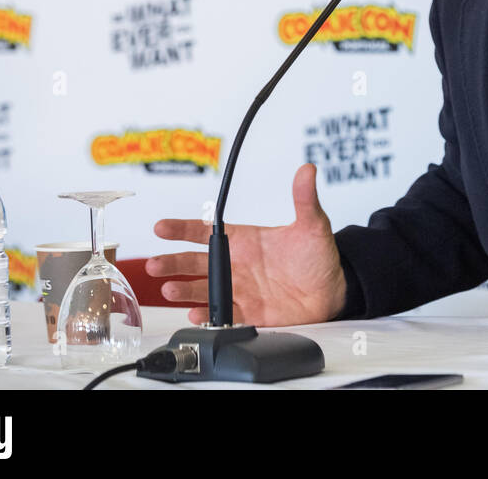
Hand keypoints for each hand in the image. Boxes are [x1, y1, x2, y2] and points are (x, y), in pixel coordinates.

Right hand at [149, 163, 346, 326]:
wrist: (333, 291)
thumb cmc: (317, 256)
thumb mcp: (313, 225)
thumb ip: (305, 199)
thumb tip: (307, 171)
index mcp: (246, 241)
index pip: (207, 231)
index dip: (182, 229)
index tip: (161, 227)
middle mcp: (237, 265)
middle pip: (196, 262)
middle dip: (172, 262)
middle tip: (154, 264)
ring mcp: (240, 290)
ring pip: (202, 289)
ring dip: (184, 289)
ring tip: (169, 288)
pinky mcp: (248, 313)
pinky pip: (221, 316)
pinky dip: (207, 315)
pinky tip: (196, 313)